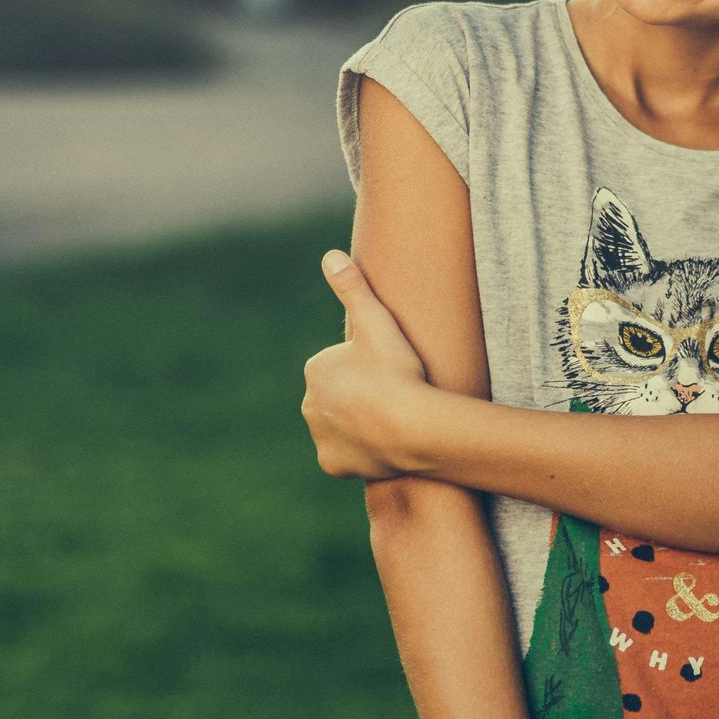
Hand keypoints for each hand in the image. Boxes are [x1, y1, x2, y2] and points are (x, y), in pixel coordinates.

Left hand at [301, 248, 431, 477]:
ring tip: (391, 417)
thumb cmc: (396, 370)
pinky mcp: (332, 464)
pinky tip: (382, 443)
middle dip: (358, 394)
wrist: (409, 427)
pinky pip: (344, 454)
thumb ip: (353, 287)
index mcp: (316, 369)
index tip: (389, 367)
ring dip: (358, 422)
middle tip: (393, 391)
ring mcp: (320, 436)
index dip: (367, 364)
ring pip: (339, 425)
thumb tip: (330, 254)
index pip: (341, 364)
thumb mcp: (377, 322)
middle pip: (338, 395)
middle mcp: (309, 404)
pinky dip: (359, 450)